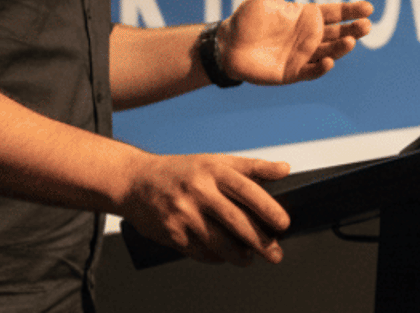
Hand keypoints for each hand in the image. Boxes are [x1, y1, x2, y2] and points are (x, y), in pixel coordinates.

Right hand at [119, 153, 291, 265]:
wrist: (135, 182)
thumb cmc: (181, 172)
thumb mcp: (214, 162)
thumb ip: (250, 168)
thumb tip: (285, 169)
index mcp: (212, 169)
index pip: (247, 189)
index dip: (268, 208)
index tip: (284, 224)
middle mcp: (198, 190)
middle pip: (236, 221)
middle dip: (260, 241)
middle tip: (276, 253)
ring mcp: (184, 213)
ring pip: (220, 243)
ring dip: (240, 255)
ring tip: (250, 257)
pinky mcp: (172, 233)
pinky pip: (202, 252)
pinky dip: (217, 257)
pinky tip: (225, 256)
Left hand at [219, 0, 372, 84]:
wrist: (227, 45)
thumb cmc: (247, 18)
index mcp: (307, 16)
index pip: (336, 13)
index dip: (352, 10)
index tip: (368, 7)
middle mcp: (309, 36)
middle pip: (338, 33)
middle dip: (354, 29)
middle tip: (366, 25)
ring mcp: (303, 55)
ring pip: (329, 52)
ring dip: (341, 48)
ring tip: (351, 41)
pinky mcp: (293, 72)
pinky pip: (311, 71)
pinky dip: (321, 68)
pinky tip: (329, 61)